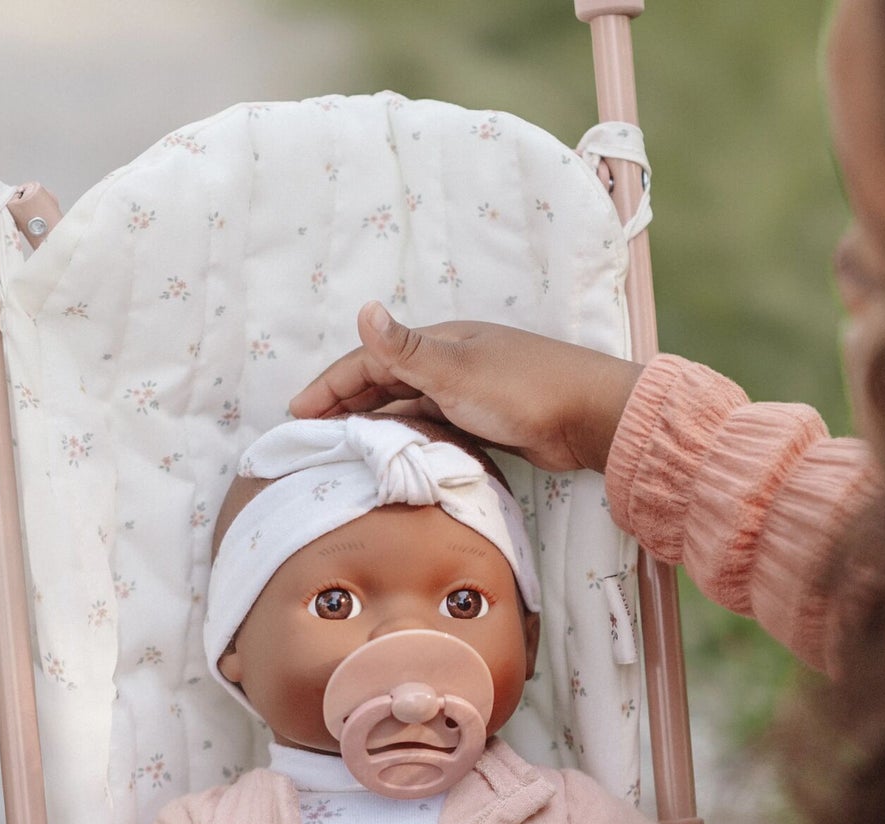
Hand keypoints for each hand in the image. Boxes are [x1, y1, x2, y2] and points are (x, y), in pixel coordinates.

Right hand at [289, 303, 643, 474]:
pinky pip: (431, 425)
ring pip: (405, 406)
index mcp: (436, 344)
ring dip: (372, 422)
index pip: (367, 362)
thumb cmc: (524, 389)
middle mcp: (448, 363)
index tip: (296, 412)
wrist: (588, 416)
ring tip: (342, 447)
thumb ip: (407, 349)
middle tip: (309, 432)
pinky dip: (407, 436)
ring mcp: (466, 392)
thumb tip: (364, 309)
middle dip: (343, 404)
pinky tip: (396, 454)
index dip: (329, 385)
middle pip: (382, 382)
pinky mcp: (483, 420)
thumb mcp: (457, 370)